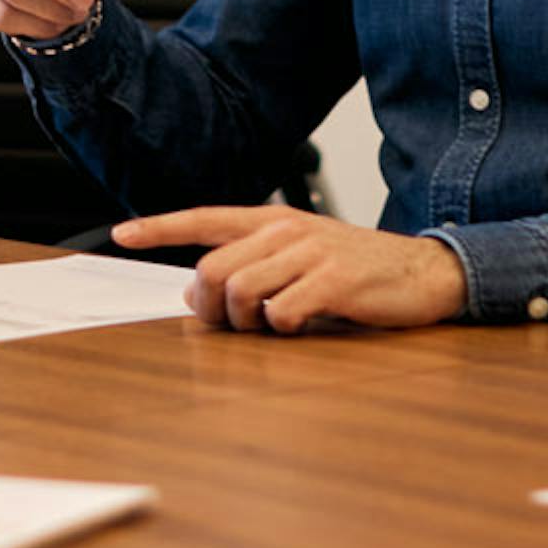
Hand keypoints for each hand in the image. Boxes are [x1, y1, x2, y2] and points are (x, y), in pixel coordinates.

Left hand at [116, 204, 468, 333]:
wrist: (424, 271)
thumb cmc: (357, 270)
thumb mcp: (298, 258)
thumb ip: (248, 267)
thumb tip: (193, 290)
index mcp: (273, 222)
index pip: (204, 218)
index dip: (160, 228)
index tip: (123, 234)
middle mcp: (286, 230)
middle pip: (213, 270)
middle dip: (210, 306)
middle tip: (234, 323)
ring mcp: (311, 253)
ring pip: (240, 293)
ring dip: (247, 323)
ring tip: (273, 325)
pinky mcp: (334, 281)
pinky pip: (282, 313)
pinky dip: (282, 329)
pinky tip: (302, 325)